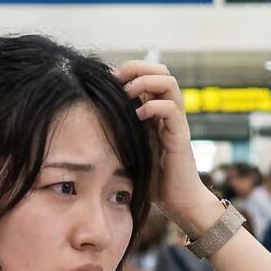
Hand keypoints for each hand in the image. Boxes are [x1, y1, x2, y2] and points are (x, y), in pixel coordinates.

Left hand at [115, 62, 215, 235]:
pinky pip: (171, 109)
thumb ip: (120, 132)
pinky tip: (138, 117)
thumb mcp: (130, 149)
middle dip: (137, 68)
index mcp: (157, 112)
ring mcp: (176, 123)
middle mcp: (169, 113)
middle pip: (162, 70)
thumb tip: (90, 119)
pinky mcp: (180, 136)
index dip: (129, 70)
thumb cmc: (153, 180)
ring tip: (129, 94)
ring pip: (169, 82)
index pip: (149, 74)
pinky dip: (153, 107)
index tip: (108, 80)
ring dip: (145, 82)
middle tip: (118, 81)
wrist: (178, 202)